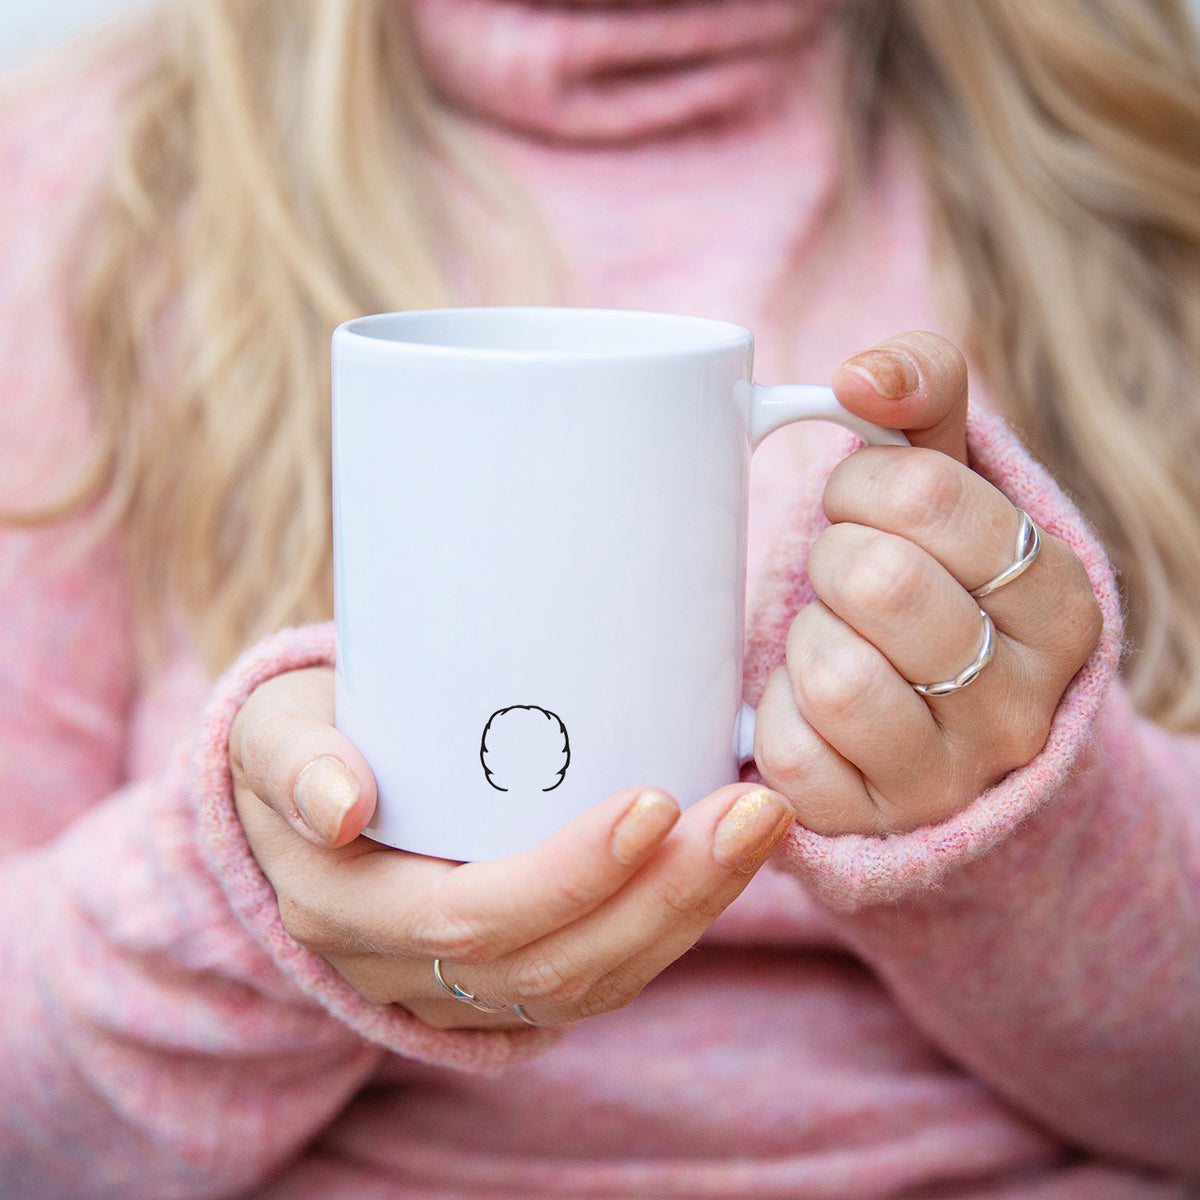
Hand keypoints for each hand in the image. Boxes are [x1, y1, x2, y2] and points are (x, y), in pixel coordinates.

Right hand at [230, 668, 792, 1028]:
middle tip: (752, 808)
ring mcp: (461, 984)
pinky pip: (601, 976)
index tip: (655, 800)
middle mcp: (405, 967)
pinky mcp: (508, 977)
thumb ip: (293, 759)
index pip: (474, 917)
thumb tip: (340, 800)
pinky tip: (729, 861)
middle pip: (556, 962)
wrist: (302, 805)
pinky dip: (674, 924)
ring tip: (761, 825)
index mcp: (345, 908)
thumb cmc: (299, 745)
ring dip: (691, 910)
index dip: (571, 876)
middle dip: (667, 893)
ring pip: (593, 982)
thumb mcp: (271, 733)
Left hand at [754, 332, 1103, 835]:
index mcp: (1059, 606)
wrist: (933, 735)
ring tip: (829, 641)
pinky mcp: (871, 826)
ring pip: (836, 675)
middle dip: (831, 558)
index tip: (854, 505)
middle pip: (878, 580)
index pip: (930, 498)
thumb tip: (863, 374)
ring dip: (805, 639)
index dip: (861, 486)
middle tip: (839, 574)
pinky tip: (807, 708)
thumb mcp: (948, 487)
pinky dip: (775, 715)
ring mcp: (950, 777)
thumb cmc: (929, 588)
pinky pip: (789, 753)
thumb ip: (926, 397)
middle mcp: (1022, 702)